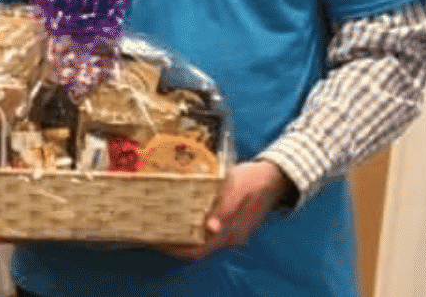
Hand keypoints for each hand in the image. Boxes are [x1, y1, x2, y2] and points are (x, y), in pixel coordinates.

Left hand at [161, 160, 292, 261]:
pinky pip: (206, 228)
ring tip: (160, 217)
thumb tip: (211, 228)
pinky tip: (180, 210)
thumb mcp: (238, 189)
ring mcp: (230, 230)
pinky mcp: (229, 221)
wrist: (274, 174)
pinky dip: (191, 223)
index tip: (156, 240)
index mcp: (230, 232)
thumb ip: (226, 209)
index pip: (197, 251)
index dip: (175, 250)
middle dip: (173, 240)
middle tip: (151, 226)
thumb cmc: (254, 180)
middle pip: (196, 246)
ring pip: (200, 238)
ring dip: (181, 231)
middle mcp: (228, 236)